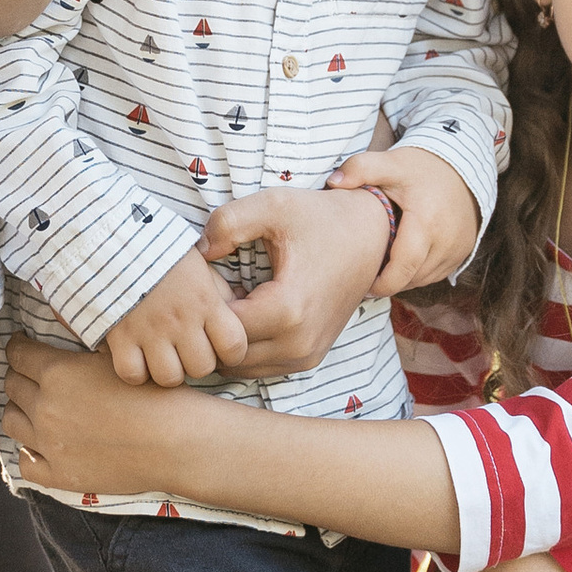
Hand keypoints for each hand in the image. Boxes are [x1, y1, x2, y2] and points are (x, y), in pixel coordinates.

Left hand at [0, 334, 198, 492]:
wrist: (176, 441)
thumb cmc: (155, 394)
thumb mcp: (115, 357)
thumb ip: (80, 348)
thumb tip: (58, 335)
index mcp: (57, 373)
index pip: (18, 354)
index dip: (18, 347)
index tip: (21, 346)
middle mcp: (45, 407)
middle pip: (11, 385)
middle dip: (18, 375)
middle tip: (31, 374)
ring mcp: (49, 444)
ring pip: (10, 421)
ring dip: (19, 409)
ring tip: (32, 407)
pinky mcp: (59, 474)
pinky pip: (25, 463)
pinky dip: (28, 451)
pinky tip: (41, 444)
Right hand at [102, 247, 250, 386]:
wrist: (116, 237)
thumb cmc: (162, 252)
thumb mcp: (201, 266)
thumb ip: (220, 294)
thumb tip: (237, 313)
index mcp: (205, 301)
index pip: (234, 348)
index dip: (229, 352)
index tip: (216, 343)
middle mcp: (181, 321)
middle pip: (201, 368)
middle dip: (196, 362)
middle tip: (185, 348)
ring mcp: (150, 331)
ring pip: (169, 378)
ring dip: (167, 370)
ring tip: (161, 355)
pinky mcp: (120, 337)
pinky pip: (133, 374)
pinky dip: (135, 371)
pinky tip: (136, 356)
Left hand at [202, 185, 394, 375]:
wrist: (373, 236)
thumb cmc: (320, 219)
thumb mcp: (273, 205)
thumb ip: (227, 222)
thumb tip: (198, 253)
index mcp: (288, 310)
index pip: (218, 327)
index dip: (203, 301)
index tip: (206, 274)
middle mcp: (298, 344)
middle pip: (225, 352)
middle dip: (210, 324)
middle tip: (213, 287)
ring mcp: (305, 357)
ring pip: (239, 366)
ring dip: (226, 338)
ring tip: (230, 298)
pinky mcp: (307, 360)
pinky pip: (258, 366)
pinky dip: (244, 345)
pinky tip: (246, 310)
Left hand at [327, 144, 481, 294]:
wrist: (461, 165)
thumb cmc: (422, 167)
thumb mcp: (390, 163)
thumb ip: (360, 168)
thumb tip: (333, 182)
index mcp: (426, 223)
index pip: (403, 269)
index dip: (381, 284)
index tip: (364, 285)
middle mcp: (447, 240)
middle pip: (412, 278)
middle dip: (389, 281)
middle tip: (368, 275)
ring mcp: (458, 248)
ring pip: (424, 279)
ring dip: (404, 277)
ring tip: (385, 265)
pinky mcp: (464, 252)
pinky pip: (437, 273)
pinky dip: (419, 271)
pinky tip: (405, 259)